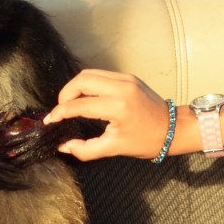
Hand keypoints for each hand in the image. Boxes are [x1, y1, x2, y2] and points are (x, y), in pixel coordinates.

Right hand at [44, 69, 172, 161]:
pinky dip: (89, 84)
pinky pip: (101, 75)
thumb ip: (85, 150)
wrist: (173, 128)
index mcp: (118, 107)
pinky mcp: (128, 76)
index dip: (60, 112)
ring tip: (71, 103)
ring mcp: (126, 79)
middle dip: (65, 94)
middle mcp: (121, 88)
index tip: (50, 120)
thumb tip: (63, 146)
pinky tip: (86, 98)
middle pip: (81, 80)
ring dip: (76, 87)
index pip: (80, 105)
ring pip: (90, 73)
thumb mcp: (114, 149)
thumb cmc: (146, 141)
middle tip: (61, 110)